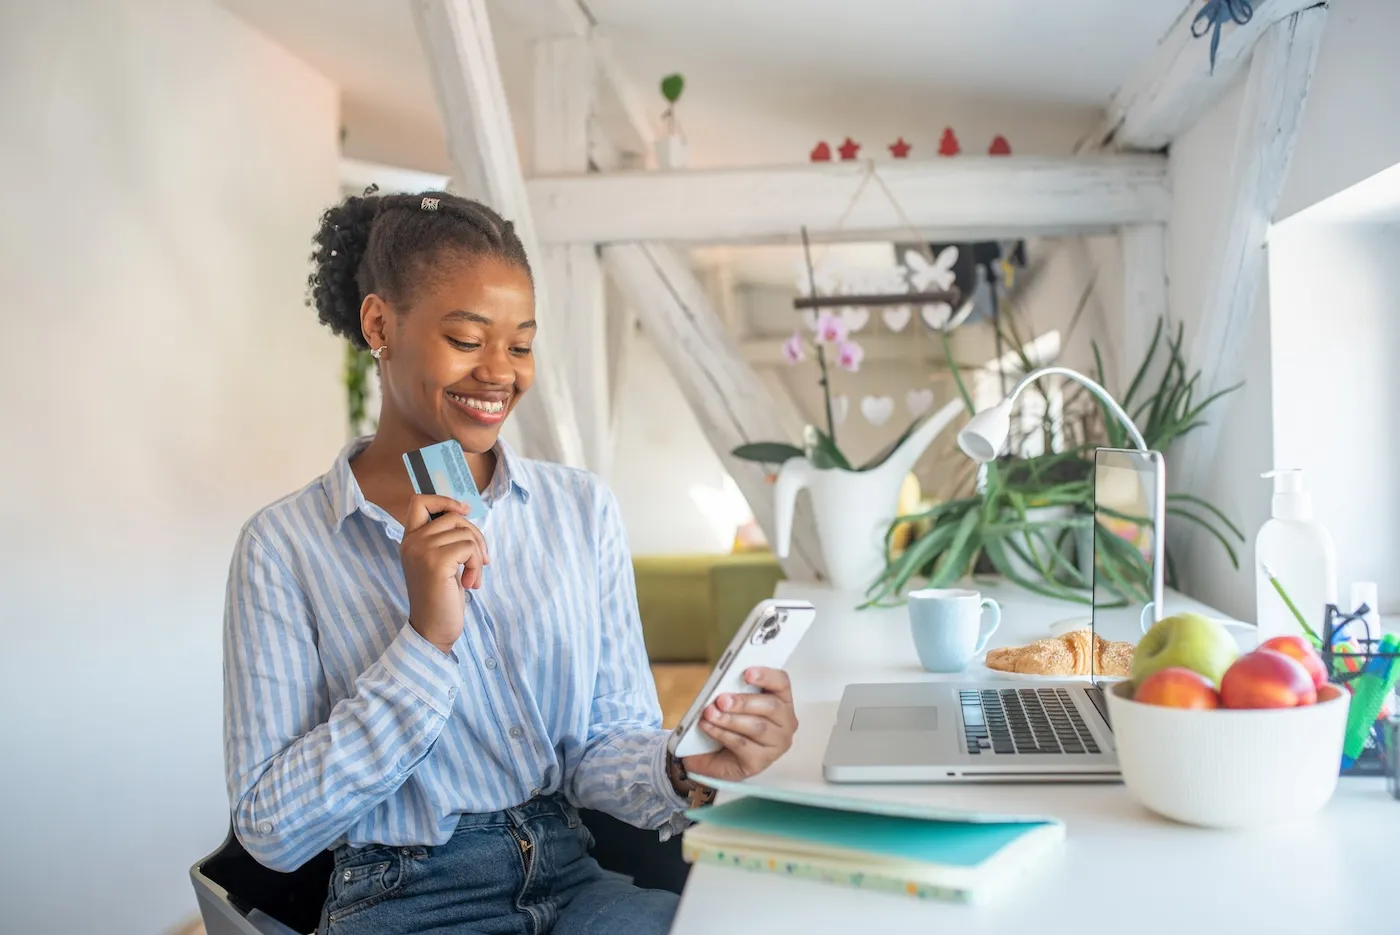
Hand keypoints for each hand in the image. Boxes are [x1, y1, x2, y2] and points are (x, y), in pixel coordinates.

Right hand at [400, 494, 487, 655]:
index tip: (464, 511)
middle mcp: (411, 542)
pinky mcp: (436, 561)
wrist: (433, 630)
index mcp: (409, 540)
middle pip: (453, 516)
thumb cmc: (440, 598)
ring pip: (465, 533)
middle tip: (482, 560)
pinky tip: (470, 583)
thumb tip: (464, 513)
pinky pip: (470, 548)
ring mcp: (422, 550)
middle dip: (475, 535)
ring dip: (478, 556)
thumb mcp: (440, 561)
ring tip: (472, 577)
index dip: (445, 500)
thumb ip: (444, 538)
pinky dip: (477, 565)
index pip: (419, 502)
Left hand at [680, 667, 797, 782]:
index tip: (746, 673)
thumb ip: (731, 691)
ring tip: (710, 714)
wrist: (719, 756)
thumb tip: (719, 684)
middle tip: (721, 700)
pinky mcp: (761, 761)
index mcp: (781, 700)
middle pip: (770, 706)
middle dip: (744, 702)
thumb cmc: (732, 724)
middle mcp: (785, 722)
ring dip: (730, 719)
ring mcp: (776, 744)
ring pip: (757, 727)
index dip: (766, 676)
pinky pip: (742, 744)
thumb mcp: (733, 705)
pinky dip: (722, 734)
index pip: (781, 683)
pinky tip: (708, 727)